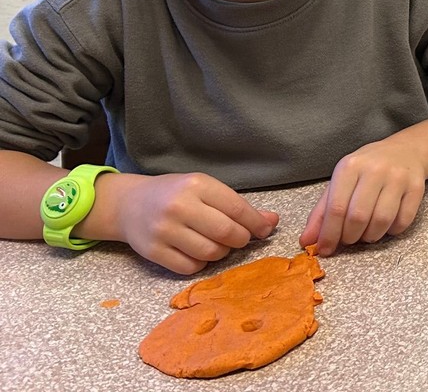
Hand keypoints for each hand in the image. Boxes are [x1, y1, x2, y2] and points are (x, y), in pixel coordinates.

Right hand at [115, 173, 277, 274]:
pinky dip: (202, 263)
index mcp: (196, 185)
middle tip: (241, 239)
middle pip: (225, 232)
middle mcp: (180, 206)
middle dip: (241, 239)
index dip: (256, 222)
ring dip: (222, 252)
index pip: (236, 208)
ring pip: (209, 253)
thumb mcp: (205, 189)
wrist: (129, 204)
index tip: (266, 230)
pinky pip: (190, 268)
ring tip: (219, 244)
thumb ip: (236, 205)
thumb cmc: (175, 194)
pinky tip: (199, 252)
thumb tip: (272, 221)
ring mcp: (164, 231)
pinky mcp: (153, 252)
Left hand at [300, 141, 425, 253]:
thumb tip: (307, 241)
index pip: (336, 207)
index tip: (325, 250)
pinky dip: (391, 231)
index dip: (329, 234)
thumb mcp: (341, 181)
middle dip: (350, 237)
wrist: (404, 151)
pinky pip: (402, 222)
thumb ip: (322, 212)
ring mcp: (398, 177)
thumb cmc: (367, 169)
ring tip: (366, 232)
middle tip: (349, 239)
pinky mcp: (416, 187)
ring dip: (370, 236)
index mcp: (351, 165)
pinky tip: (386, 224)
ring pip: (381, 221)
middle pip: (358, 217)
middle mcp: (375, 169)